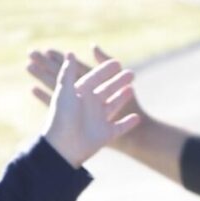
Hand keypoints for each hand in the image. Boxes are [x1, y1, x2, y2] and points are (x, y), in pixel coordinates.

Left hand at [29, 47, 144, 161]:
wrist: (63, 147)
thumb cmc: (62, 118)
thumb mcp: (65, 92)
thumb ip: (68, 73)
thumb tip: (70, 53)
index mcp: (80, 95)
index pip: (94, 78)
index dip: (104, 70)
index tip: (117, 62)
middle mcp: (89, 106)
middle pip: (106, 90)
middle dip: (118, 82)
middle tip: (132, 73)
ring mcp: (98, 120)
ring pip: (113, 105)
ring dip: (123, 98)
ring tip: (132, 89)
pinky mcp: (105, 135)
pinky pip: (120, 127)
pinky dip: (128, 123)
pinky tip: (137, 118)